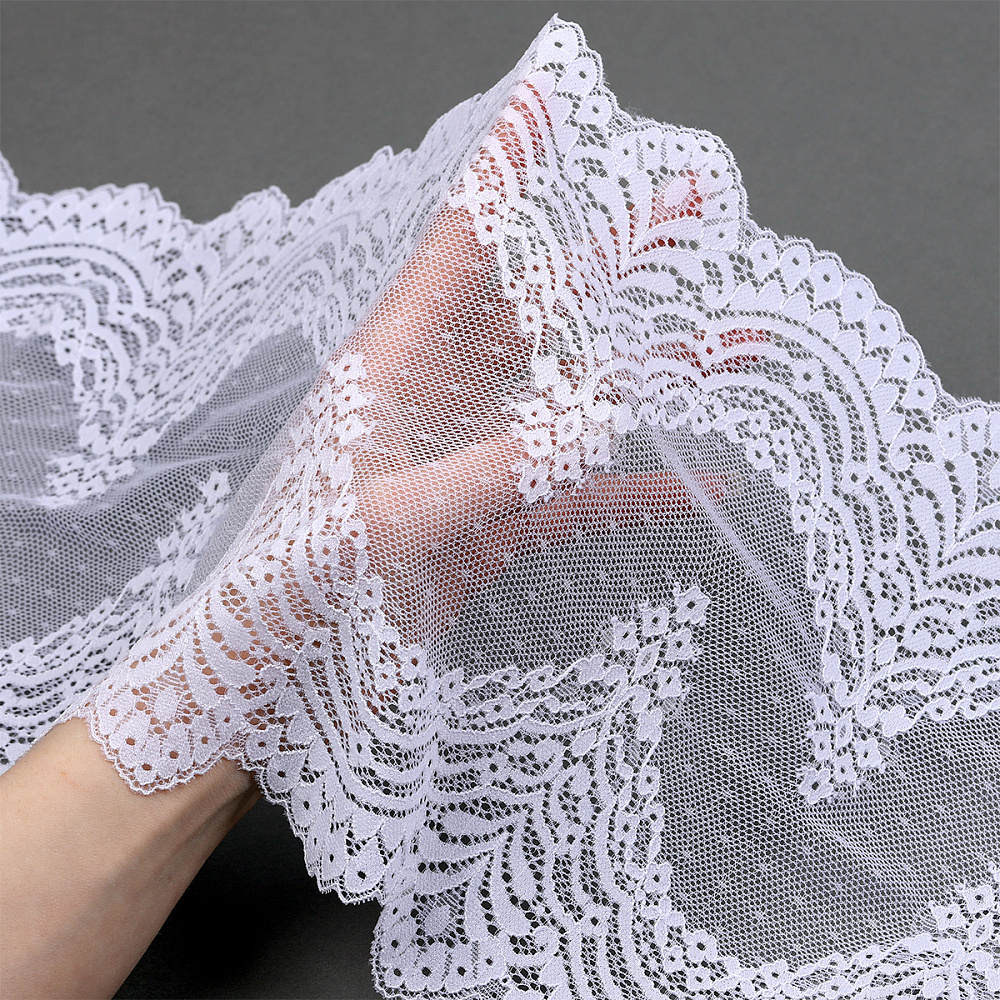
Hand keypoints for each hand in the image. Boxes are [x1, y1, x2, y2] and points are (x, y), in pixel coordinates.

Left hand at [76, 89, 767, 789]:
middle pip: (534, 314)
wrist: (271, 684)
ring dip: (647, 378)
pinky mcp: (490, 522)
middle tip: (685, 214)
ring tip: (729, 344)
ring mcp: (468, 461)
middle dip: (611, 263)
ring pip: (569, 402)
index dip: (502, 176)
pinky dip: (632, 487)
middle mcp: (432, 401)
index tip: (551, 107)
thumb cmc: (291, 593)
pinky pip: (573, 493)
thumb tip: (599, 416)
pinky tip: (697, 479)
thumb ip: (489, 469)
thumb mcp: (384, 522)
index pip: (454, 252)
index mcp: (385, 370)